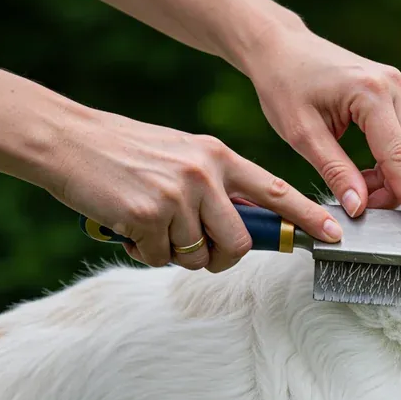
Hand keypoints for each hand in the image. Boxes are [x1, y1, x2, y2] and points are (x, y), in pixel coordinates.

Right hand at [45, 108, 343, 270]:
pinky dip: (142, 252)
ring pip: (198, 255)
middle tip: (195, 249)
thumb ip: (215, 187)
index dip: (306, 216)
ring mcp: (177, 194)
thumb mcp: (181, 157)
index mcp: (218, 155)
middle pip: (239, 242)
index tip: (333, 234)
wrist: (67, 141)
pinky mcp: (147, 215)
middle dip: (220, 257)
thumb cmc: (125, 154)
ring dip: (175, 253)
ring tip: (150, 226)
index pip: (274, 190)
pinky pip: (160, 258)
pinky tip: (127, 225)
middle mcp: (204, 173)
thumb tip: (242, 228)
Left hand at [245, 30, 400, 225]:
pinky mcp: (393, 91)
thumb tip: (359, 207)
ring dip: (394, 176)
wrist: (280, 48)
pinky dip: (390, 161)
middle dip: (396, 187)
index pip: (398, 155)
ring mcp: (396, 86)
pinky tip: (364, 171)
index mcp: (370, 93)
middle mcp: (392, 86)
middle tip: (362, 205)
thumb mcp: (301, 135)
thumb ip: (334, 172)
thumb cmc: (283, 85)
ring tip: (357, 186)